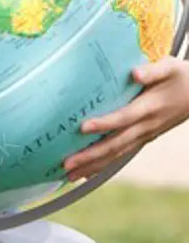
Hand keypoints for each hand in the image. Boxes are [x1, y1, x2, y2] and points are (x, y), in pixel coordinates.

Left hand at [63, 57, 188, 180]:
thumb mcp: (170, 67)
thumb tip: (135, 73)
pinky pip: (122, 154)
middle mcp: (146, 126)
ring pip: (117, 154)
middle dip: (90, 156)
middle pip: (116, 144)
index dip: (104, 123)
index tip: (82, 127)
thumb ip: (152, 71)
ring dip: (93, 165)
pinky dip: (104, 165)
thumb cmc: (182, 77)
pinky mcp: (144, 138)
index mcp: (149, 108)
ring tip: (69, 175)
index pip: (124, 118)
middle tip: (66, 165)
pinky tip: (87, 173)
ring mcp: (145, 135)